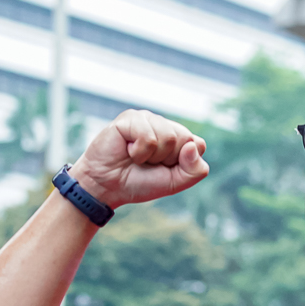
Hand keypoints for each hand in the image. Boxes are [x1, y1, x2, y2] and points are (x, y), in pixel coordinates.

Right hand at [70, 110, 207, 207]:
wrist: (106, 187)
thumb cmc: (139, 182)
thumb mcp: (175, 182)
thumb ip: (194, 170)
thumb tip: (194, 145)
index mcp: (177, 137)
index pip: (198, 144)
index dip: (183, 163)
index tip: (164, 168)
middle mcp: (163, 124)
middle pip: (185, 139)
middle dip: (167, 159)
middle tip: (147, 163)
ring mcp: (147, 118)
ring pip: (168, 137)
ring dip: (151, 156)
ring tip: (136, 157)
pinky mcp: (130, 118)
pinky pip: (149, 137)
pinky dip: (139, 152)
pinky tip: (127, 150)